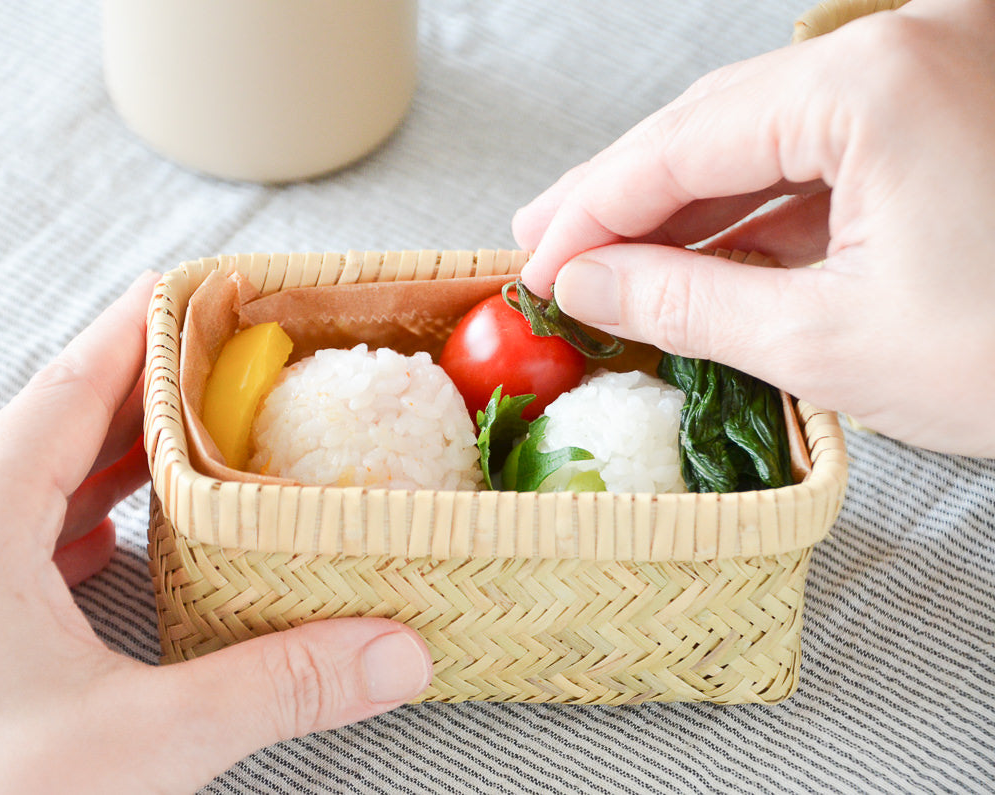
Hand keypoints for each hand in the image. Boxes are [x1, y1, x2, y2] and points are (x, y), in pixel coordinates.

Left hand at [0, 272, 430, 792]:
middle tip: (215, 368)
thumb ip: (277, 684)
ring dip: (95, 464)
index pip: (67, 390)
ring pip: (14, 488)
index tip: (191, 287)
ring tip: (177, 444)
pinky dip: (57, 523)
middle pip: (44, 432)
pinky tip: (104, 538)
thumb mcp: (141, 747)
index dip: (137, 332)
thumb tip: (391, 650)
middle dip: (133, 398)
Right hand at [514, 0, 994, 457]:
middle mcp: (906, 47)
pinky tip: (704, 256)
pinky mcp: (954, 111)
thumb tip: (587, 285)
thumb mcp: (828, 342)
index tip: (536, 265)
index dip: (591, 211)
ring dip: (687, 205)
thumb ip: (684, 304)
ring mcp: (937, 71)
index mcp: (872, 84)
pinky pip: (827, 150)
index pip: (680, 142)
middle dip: (625, 196)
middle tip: (548, 249)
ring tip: (610, 261)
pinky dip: (760, 209)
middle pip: (715, 120)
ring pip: (766, 133)